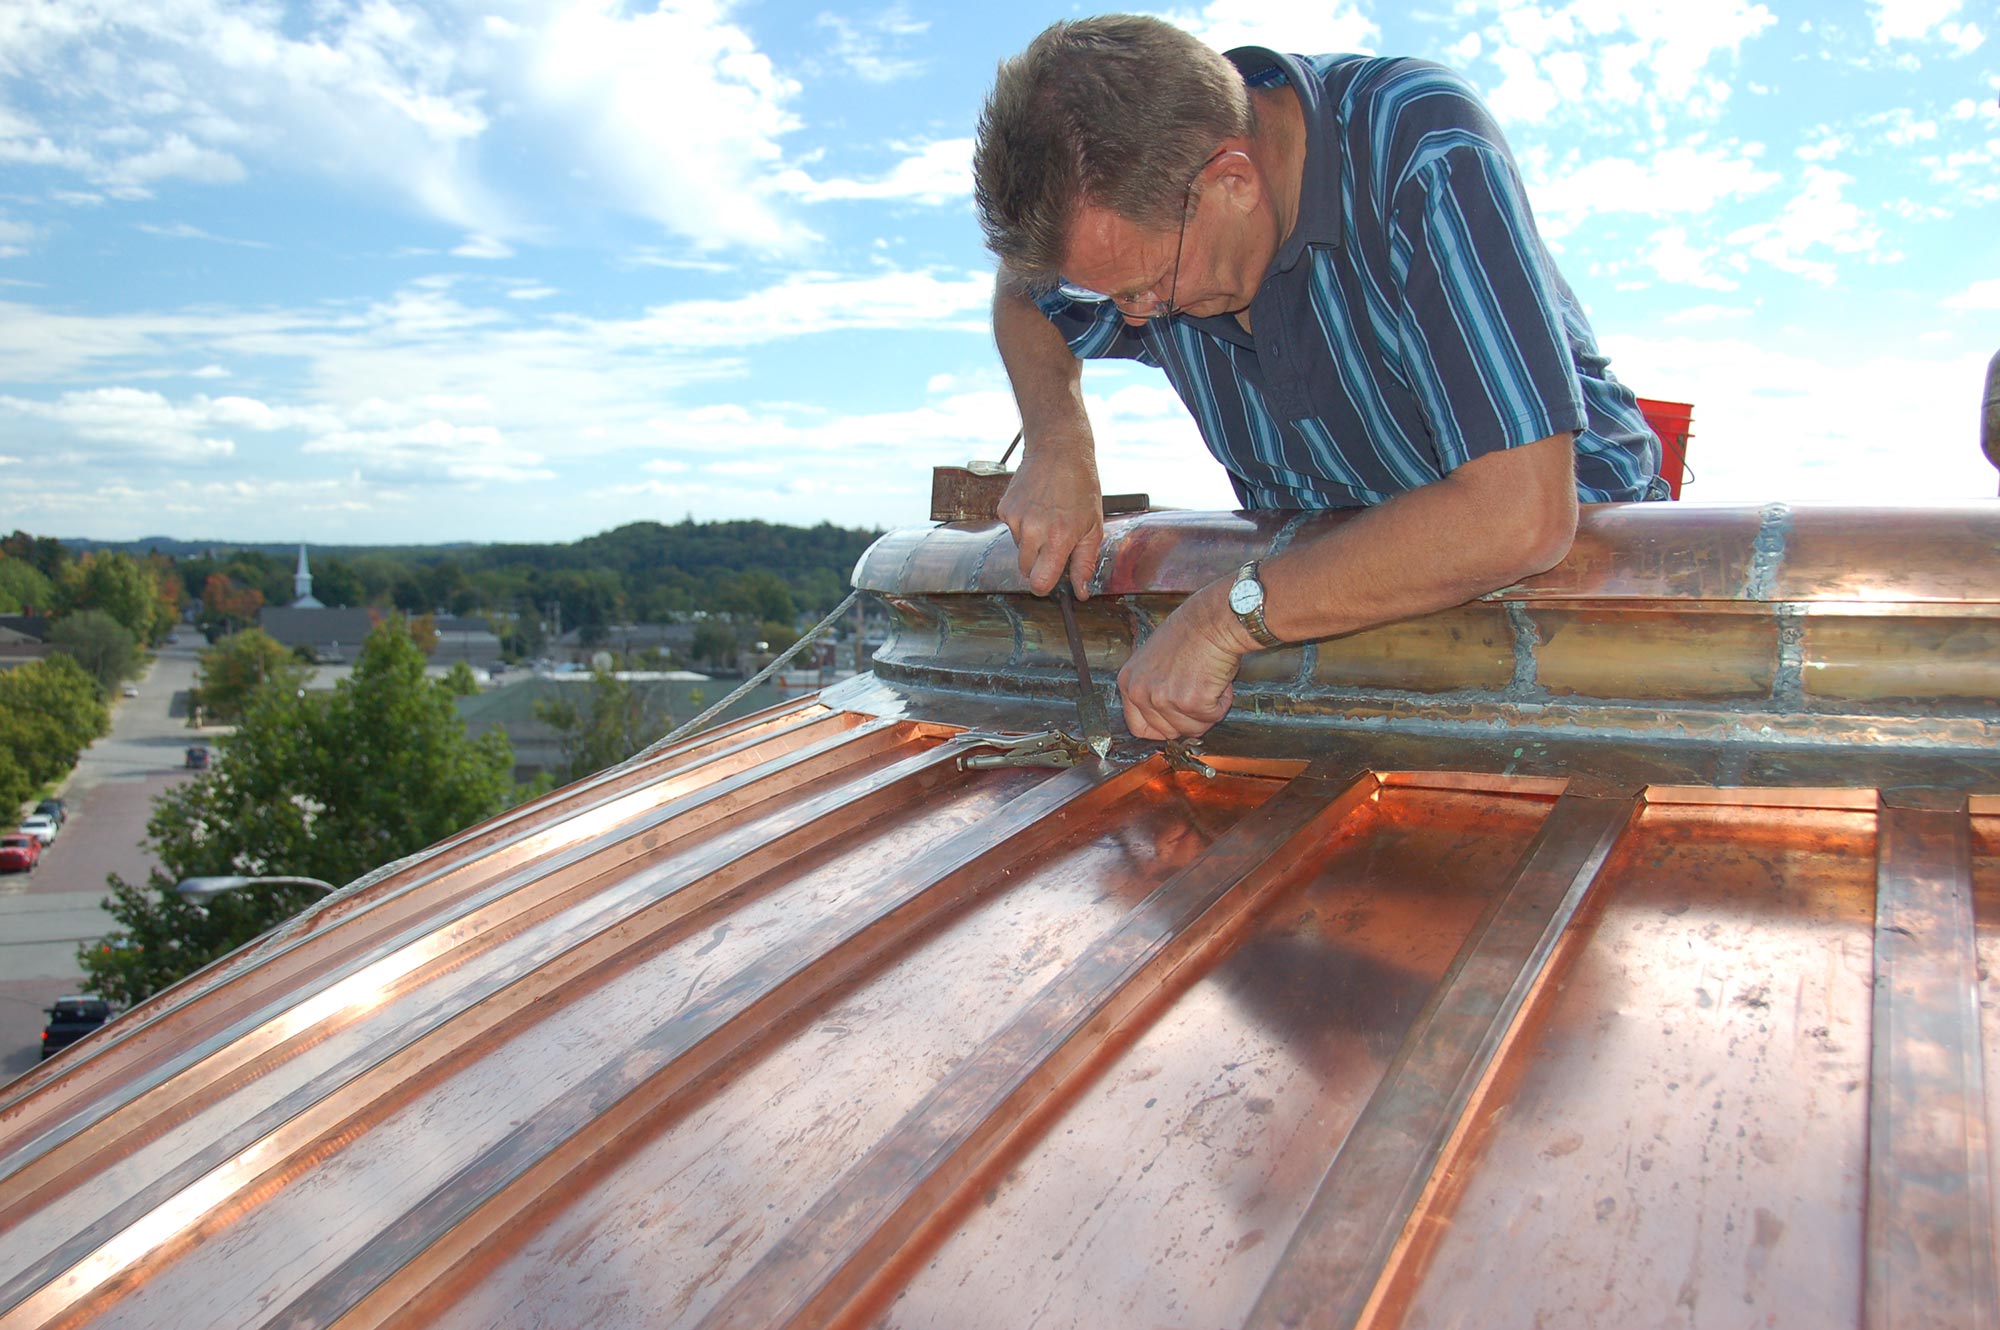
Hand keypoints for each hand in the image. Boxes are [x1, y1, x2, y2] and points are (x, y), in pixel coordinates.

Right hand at [997, 443, 1103, 597]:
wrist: (1058, 450)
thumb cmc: (1081, 488)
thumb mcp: (1093, 528)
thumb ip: (1084, 564)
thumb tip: (1080, 593)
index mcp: (1058, 539)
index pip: (1039, 583)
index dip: (1044, 586)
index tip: (1051, 580)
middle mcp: (1032, 531)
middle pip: (1026, 570)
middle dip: (1039, 564)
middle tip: (1056, 543)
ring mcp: (1015, 520)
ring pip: (1019, 550)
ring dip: (1032, 543)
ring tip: (1048, 517)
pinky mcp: (1004, 509)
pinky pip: (1012, 530)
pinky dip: (1023, 525)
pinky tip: (1037, 507)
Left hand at [1116, 582, 1256, 739]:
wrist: (1213, 619)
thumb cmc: (1190, 632)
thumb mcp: (1154, 661)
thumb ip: (1153, 688)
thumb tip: (1165, 716)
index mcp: (1129, 682)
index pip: (1138, 727)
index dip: (1162, 729)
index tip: (1176, 724)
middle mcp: (1141, 692)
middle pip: (1167, 732)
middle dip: (1189, 719)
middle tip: (1200, 694)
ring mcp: (1163, 698)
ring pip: (1192, 729)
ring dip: (1207, 711)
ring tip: (1208, 682)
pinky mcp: (1190, 702)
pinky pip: (1212, 717)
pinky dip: (1221, 702)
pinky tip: (1217, 680)